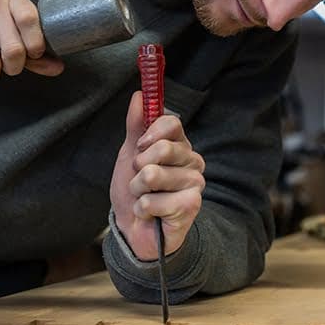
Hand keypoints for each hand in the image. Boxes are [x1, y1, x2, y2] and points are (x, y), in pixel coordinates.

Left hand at [110, 92, 205, 259]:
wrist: (133, 229)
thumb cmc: (135, 191)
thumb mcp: (130, 154)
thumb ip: (136, 126)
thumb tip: (139, 95)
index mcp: (180, 145)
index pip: (172, 123)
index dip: (150, 133)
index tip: (139, 147)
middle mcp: (192, 161)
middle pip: (162, 148)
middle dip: (139, 167)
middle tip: (140, 180)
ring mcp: (194, 184)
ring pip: (153, 175)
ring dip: (138, 190)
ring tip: (144, 197)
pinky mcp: (191, 206)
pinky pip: (153, 200)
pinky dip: (143, 208)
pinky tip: (150, 214)